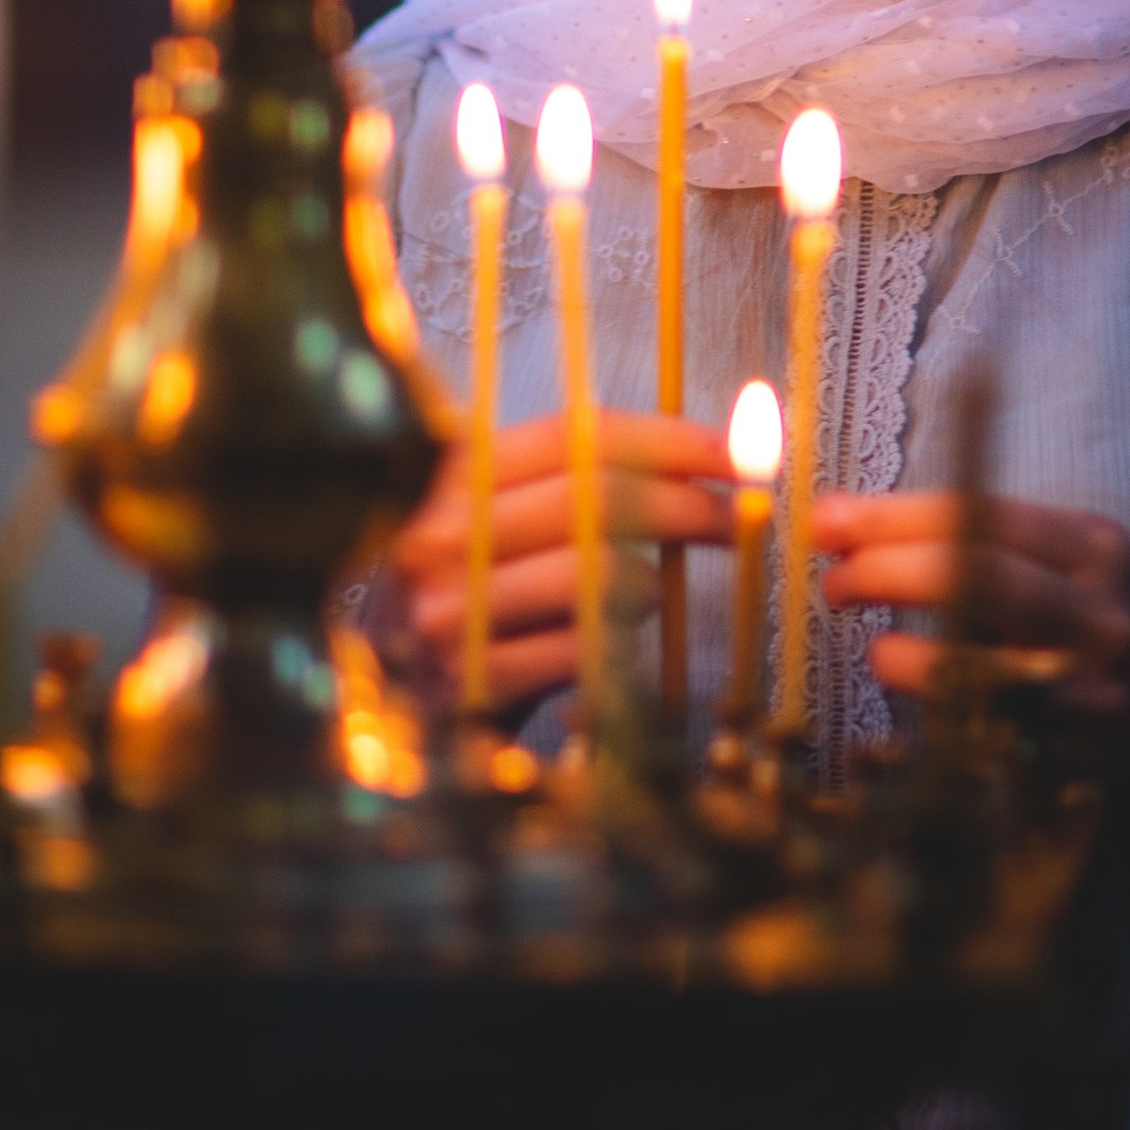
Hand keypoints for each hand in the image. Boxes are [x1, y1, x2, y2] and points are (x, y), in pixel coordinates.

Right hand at [389, 411, 735, 706]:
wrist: (389, 694)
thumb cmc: (470, 596)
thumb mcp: (498, 520)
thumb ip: (575, 483)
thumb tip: (703, 457)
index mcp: (454, 472)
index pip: (579, 435)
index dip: (669, 438)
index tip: (737, 451)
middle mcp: (443, 530)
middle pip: (599, 494)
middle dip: (689, 502)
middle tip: (740, 518)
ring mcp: (453, 608)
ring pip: (602, 572)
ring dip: (651, 583)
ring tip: (650, 592)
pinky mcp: (475, 679)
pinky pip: (587, 649)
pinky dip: (620, 644)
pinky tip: (613, 644)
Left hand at [810, 491, 1129, 722]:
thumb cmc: (1076, 634)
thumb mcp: (1050, 571)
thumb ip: (960, 539)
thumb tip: (836, 514)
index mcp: (1095, 547)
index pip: (978, 513)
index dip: (890, 517)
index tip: (824, 520)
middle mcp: (1102, 614)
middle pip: (977, 575)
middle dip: (886, 570)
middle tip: (834, 582)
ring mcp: (1093, 693)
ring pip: (978, 663)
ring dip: (905, 653)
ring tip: (874, 647)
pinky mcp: (1075, 765)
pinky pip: (984, 739)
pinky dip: (934, 717)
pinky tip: (914, 709)